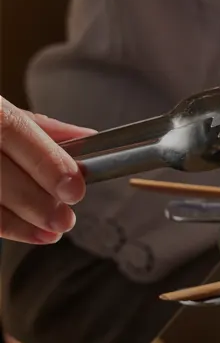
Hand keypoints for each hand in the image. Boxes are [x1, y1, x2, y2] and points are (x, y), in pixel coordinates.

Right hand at [2, 98, 90, 242]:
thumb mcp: (0, 111)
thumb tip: (88, 139)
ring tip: (48, 232)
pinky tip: (20, 230)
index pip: (11, 130)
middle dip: (33, 199)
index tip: (74, 187)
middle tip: (64, 219)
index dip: (44, 160)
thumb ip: (41, 128)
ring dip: (15, 221)